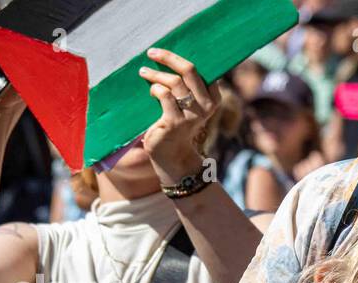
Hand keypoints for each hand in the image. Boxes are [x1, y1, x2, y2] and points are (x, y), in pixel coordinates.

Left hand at [138, 48, 219, 183]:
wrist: (172, 155)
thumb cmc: (176, 124)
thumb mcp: (186, 104)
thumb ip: (186, 86)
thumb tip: (170, 59)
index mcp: (213, 98)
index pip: (202, 70)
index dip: (182, 58)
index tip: (165, 52)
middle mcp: (206, 105)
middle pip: (189, 70)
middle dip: (168, 57)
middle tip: (152, 52)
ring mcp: (192, 114)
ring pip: (174, 82)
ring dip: (155, 73)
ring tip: (143, 72)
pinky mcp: (176, 122)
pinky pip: (164, 95)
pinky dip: (155, 89)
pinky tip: (151, 92)